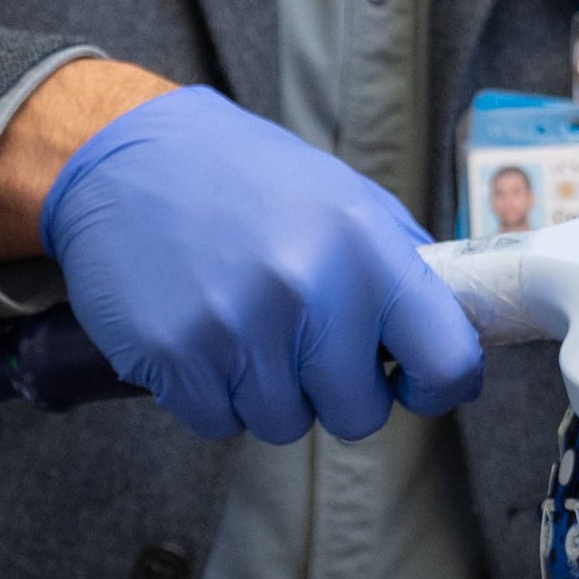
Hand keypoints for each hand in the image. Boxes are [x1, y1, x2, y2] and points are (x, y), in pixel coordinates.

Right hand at [38, 87, 483, 444]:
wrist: (125, 155)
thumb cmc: (243, 177)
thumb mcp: (340, 197)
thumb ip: (398, 267)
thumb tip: (454, 334)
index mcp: (367, 248)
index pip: (448, 359)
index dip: (438, 387)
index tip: (413, 382)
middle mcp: (309, 290)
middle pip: (358, 415)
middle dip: (334, 392)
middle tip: (301, 345)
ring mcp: (239, 328)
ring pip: (283, 424)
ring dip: (265, 392)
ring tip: (240, 325)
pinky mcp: (176, 356)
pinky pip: (217, 422)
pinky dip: (209, 394)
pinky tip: (196, 333)